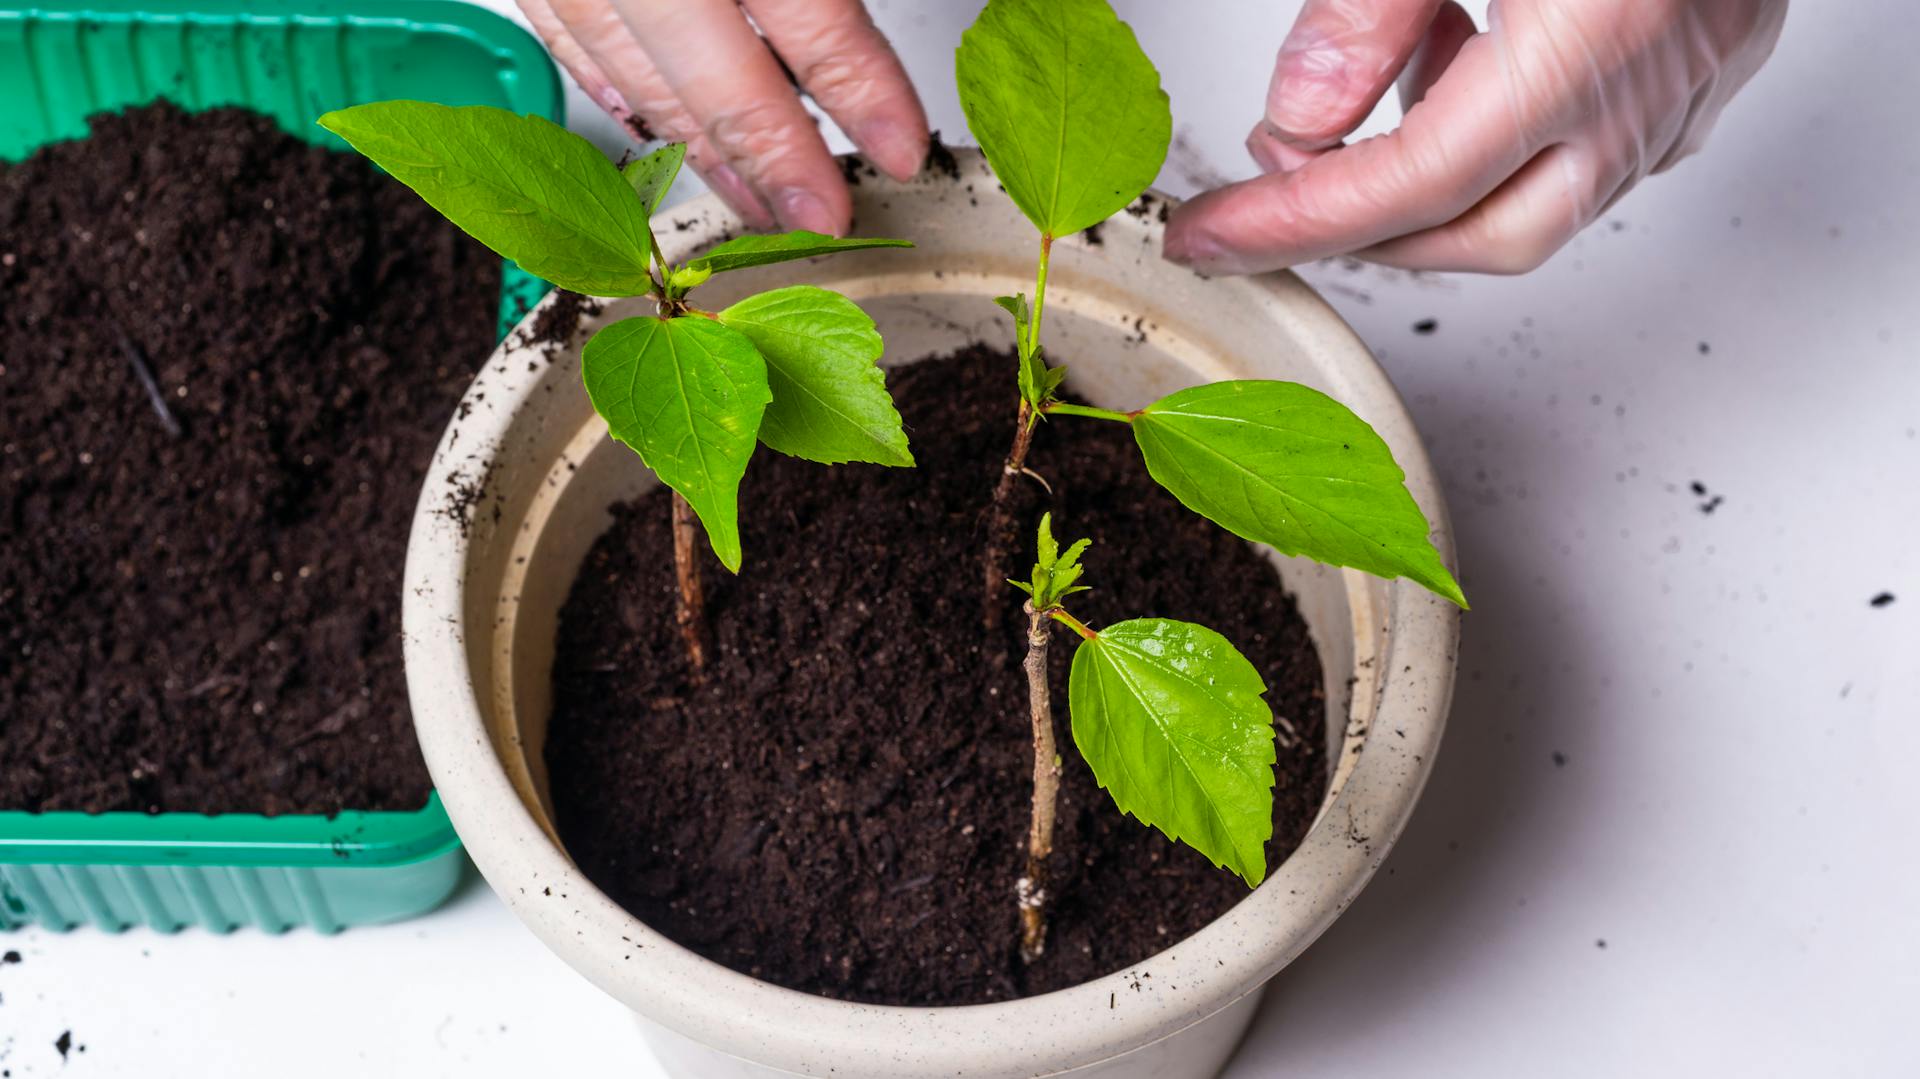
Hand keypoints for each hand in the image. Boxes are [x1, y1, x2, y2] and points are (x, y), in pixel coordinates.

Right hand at [519, 0, 928, 235]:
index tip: (903, 149)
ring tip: (763, 207)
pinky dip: (624, 102)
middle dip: (779, 160)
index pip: (807, 15)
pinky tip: (664, 137)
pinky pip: (572, 48)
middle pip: (718, 76)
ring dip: (711, 156)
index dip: (859, 88)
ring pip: (644, 81)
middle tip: (826, 220)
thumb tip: (852, 49)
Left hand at [1164, 0, 1786, 273]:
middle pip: (1481, 233)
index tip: (1212, 238)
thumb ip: (1368, 9)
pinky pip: (1601, 149)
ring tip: (1368, 98)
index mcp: (1585, 46)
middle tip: (1275, 188)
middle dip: (1366, 231)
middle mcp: (1650, 85)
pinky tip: (1463, 73)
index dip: (1292, 225)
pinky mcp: (1717, 55)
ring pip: (1547, 201)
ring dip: (1437, 184)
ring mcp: (1694, 80)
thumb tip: (1303, 113)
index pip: (1405, 188)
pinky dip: (1509, 142)